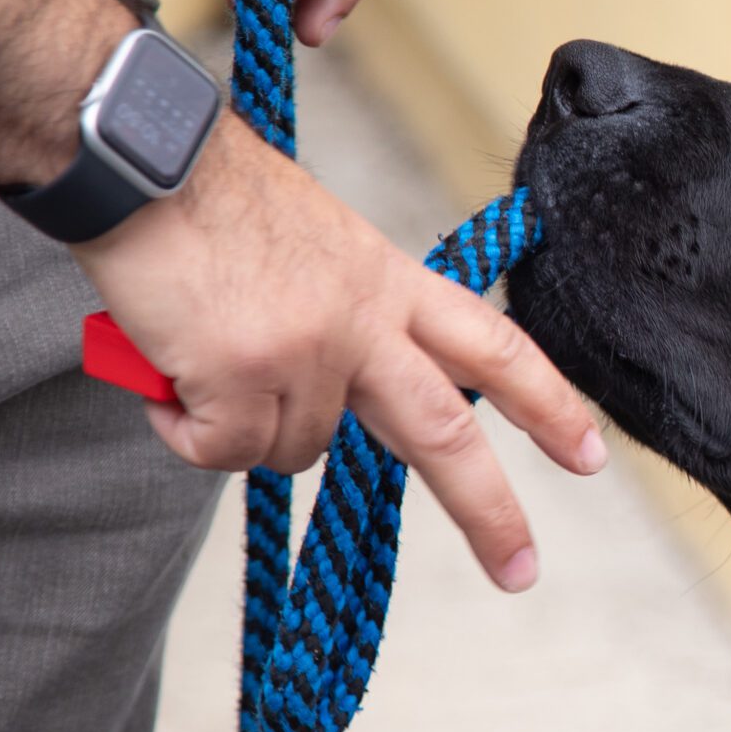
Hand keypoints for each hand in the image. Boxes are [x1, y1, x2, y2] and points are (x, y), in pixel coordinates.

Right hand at [71, 116, 606, 592]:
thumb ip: (356, 327)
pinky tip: (172, 373)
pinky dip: (186, 428)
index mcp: (391, 285)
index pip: (494, 346)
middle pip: (443, 432)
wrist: (142, 160)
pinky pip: (221, 451)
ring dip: (247, 427)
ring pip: (295, 451)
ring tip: (209, 359)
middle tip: (521, 570)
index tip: (588, 453)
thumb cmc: (220, 205)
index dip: (548, 402)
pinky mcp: (242, 374)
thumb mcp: (326, 251)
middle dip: (490, 511)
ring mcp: (307, 350)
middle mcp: (364, 324)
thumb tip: (348, 407)